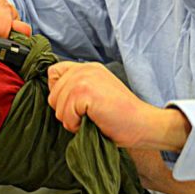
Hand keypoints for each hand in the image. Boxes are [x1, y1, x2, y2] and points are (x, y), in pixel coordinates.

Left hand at [47, 61, 189, 149]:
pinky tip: (94, 121)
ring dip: (71, 120)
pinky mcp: (84, 92)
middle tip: (89, 115)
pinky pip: (65, 115)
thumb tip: (54, 98)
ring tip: (93, 118)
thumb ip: (77, 88)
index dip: (59, 93)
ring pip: (56, 106)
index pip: (53, 73)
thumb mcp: (96, 94)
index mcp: (87, 67)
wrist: (142, 124)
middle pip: (52, 94)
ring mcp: (84, 78)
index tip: (76, 104)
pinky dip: (76, 125)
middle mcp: (84, 68)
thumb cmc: (120, 116)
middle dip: (65, 111)